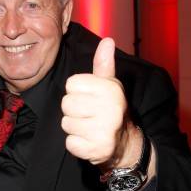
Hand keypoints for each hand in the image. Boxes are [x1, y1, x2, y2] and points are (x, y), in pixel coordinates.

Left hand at [61, 38, 142, 169]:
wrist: (124, 143)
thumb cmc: (111, 109)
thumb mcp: (109, 84)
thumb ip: (104, 64)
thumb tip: (107, 40)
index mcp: (110, 89)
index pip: (71, 84)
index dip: (77, 91)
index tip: (89, 98)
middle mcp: (110, 109)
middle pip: (66, 104)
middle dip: (73, 111)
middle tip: (88, 115)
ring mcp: (104, 130)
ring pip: (66, 124)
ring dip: (74, 128)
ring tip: (89, 128)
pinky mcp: (96, 149)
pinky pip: (69, 143)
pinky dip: (76, 144)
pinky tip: (88, 141)